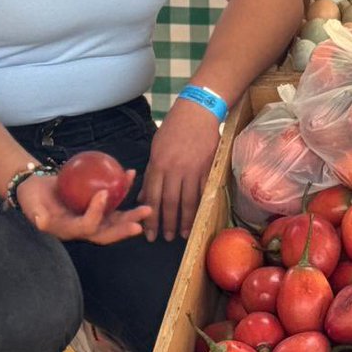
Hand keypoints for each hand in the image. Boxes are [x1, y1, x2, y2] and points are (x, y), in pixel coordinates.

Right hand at [17, 171, 152, 244]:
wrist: (37, 187)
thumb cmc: (32, 196)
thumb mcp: (30, 204)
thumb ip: (36, 213)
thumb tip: (41, 222)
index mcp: (67, 230)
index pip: (86, 227)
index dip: (95, 213)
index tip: (103, 194)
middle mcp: (83, 228)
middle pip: (106, 232)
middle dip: (124, 228)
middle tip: (142, 219)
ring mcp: (92, 218)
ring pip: (115, 220)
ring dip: (132, 214)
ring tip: (148, 206)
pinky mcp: (97, 207)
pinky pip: (114, 202)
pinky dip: (124, 189)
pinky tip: (131, 175)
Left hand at [138, 100, 221, 241]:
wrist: (197, 112)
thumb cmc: (173, 128)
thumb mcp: (155, 148)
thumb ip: (150, 174)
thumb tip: (143, 198)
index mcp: (158, 165)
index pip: (153, 198)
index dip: (151, 218)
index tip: (149, 233)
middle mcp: (175, 169)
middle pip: (170, 203)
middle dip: (167, 223)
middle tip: (165, 238)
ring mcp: (193, 169)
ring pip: (188, 200)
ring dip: (185, 220)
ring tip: (182, 233)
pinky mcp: (208, 166)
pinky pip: (204, 190)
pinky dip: (201, 205)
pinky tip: (199, 216)